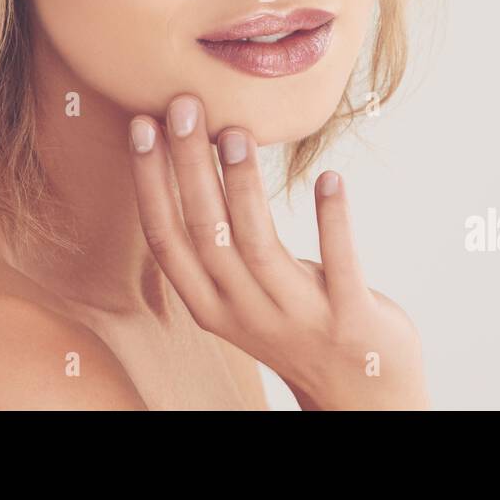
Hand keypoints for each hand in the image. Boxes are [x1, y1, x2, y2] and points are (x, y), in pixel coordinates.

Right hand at [127, 93, 428, 410]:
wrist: (358, 392)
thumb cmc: (295, 323)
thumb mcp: (241, 295)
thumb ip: (218, 244)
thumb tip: (192, 161)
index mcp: (210, 303)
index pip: (166, 237)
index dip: (150, 182)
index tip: (142, 124)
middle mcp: (245, 311)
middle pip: (206, 232)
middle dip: (189, 166)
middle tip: (184, 107)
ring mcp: (298, 316)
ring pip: (258, 245)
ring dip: (244, 187)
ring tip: (235, 134)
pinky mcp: (350, 317)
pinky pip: (339, 262)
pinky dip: (332, 220)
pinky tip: (329, 177)